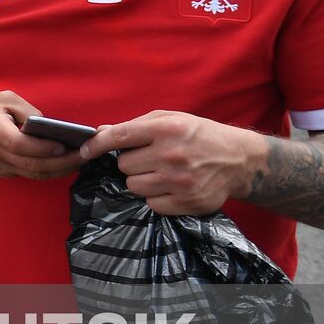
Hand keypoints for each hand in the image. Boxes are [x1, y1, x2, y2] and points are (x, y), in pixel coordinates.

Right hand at [0, 91, 87, 178]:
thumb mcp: (3, 99)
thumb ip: (26, 111)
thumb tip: (49, 126)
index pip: (18, 144)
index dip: (41, 148)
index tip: (63, 145)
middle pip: (31, 164)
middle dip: (61, 163)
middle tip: (84, 156)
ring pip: (33, 174)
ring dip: (59, 170)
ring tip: (81, 161)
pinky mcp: (4, 173)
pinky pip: (29, 175)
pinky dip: (49, 171)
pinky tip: (66, 164)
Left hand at [79, 110, 266, 215]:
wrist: (239, 160)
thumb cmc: (199, 135)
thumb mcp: (171, 120)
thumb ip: (135, 126)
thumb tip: (100, 132)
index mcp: (166, 129)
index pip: (119, 137)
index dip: (96, 145)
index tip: (84, 151)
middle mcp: (172, 154)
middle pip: (124, 165)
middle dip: (132, 162)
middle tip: (150, 158)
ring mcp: (179, 181)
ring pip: (133, 186)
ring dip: (141, 180)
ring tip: (161, 172)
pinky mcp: (186, 202)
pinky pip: (151, 203)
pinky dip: (156, 196)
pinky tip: (171, 186)